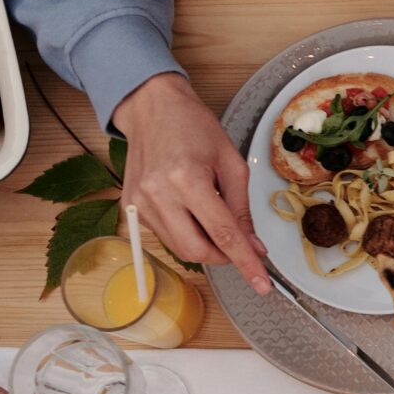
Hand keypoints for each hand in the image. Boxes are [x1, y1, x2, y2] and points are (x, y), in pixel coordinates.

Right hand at [112, 73, 268, 295]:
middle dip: (225, 257)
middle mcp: (158, 194)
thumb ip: (242, 209)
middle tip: (239, 244)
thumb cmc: (194, 128)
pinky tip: (191, 213)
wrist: (151, 107)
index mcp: (187, 179)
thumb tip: (254, 247)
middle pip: (198, 251)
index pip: (223, 235)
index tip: (262, 285)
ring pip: (180, 249)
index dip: (246, 264)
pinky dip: (186, 235)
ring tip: (213, 219)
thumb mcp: (231, 163)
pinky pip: (165, 237)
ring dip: (206, 247)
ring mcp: (139, 203)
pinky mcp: (131, 208)